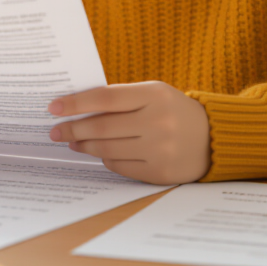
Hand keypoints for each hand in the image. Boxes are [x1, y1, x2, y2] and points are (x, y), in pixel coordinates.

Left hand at [48, 81, 210, 184]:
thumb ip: (121, 98)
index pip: (105, 97)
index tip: (54, 107)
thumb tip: (77, 109)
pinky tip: (100, 153)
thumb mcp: (153, 93)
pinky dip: (106, 160)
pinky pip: (120, 167)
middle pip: (102, 126)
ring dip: (85, 145)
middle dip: (73, 129)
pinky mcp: (159, 172)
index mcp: (154, 95)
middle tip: (56, 131)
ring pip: (107, 149)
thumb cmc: (173, 110)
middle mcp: (157, 121)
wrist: (212, 137)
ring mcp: (159, 149)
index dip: (76, 103)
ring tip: (74, 142)